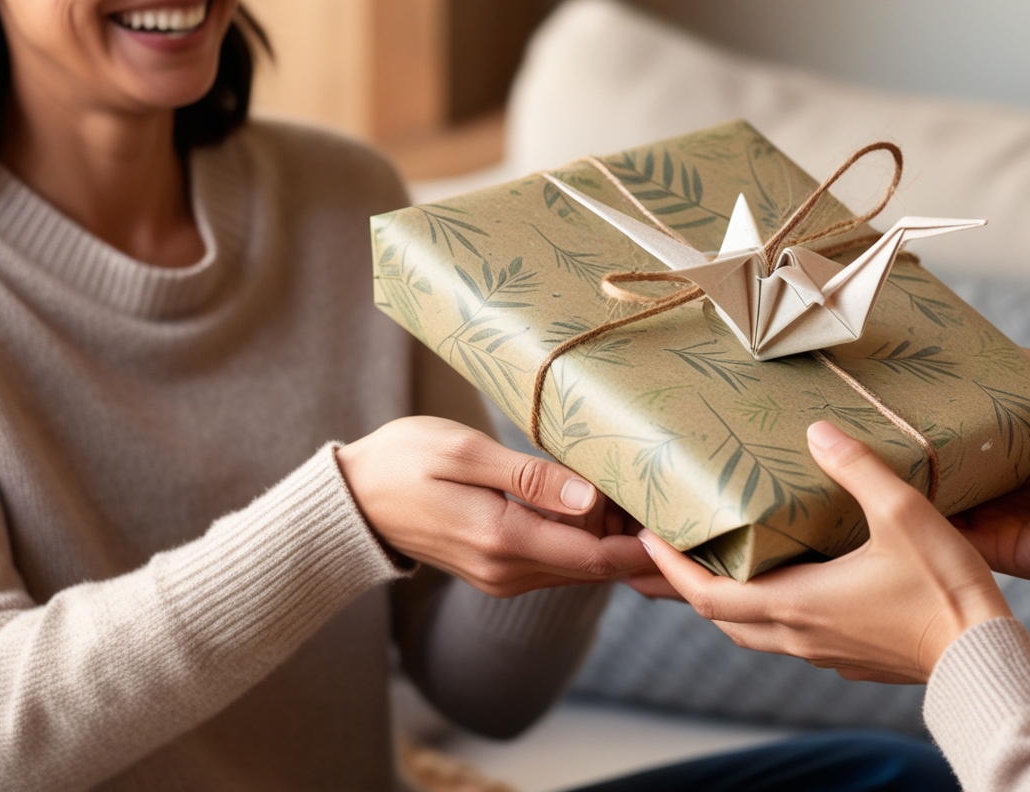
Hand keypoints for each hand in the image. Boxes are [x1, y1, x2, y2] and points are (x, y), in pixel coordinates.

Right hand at [336, 417, 654, 596]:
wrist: (352, 500)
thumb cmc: (403, 461)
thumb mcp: (464, 451)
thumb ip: (529, 477)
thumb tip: (590, 500)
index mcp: (502, 540)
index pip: (594, 558)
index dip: (642, 544)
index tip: (677, 518)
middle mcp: (507, 572)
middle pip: (595, 568)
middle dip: (633, 537)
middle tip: (662, 490)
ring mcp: (502, 578)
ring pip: (579, 569)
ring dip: (610, 539)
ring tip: (632, 489)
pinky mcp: (499, 573)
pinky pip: (557, 565)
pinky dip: (584, 542)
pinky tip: (598, 506)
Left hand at [640, 421, 1009, 683]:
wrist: (984, 656)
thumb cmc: (944, 588)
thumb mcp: (903, 512)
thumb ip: (856, 468)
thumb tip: (817, 430)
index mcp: (796, 604)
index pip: (706, 595)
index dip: (670, 569)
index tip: (646, 540)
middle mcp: (800, 636)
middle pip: (721, 618)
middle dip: (689, 585)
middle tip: (673, 549)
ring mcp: (825, 653)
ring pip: (754, 634)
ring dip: (727, 602)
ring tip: (721, 565)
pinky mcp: (851, 660)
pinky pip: (791, 640)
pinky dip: (768, 615)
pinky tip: (788, 588)